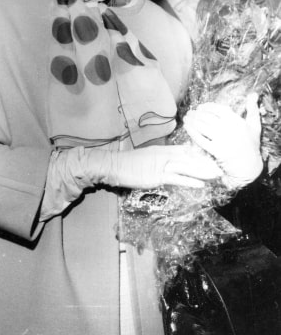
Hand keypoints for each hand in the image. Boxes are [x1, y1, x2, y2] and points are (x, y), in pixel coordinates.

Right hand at [82, 143, 221, 189]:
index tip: (211, 158)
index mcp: (162, 150)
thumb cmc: (129, 163)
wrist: (115, 165)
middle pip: (189, 158)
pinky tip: (201, 185)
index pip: (185, 150)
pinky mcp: (158, 176)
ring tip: (216, 175)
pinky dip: (190, 181)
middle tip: (220, 166)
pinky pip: (177, 179)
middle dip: (205, 163)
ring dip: (202, 171)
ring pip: (187, 167)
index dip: (199, 154)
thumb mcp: (147, 157)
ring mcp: (161, 165)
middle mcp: (164, 155)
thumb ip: (159, 159)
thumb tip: (170, 163)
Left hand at [183, 93, 262, 188]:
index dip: (206, 107)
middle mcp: (228, 128)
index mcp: (236, 120)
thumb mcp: (255, 125)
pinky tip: (186, 127)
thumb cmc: (251, 145)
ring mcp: (221, 139)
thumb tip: (253, 93)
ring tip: (186, 118)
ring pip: (201, 126)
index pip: (217, 109)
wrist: (249, 167)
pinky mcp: (215, 150)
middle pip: (206, 117)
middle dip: (196, 113)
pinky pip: (200, 138)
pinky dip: (191, 131)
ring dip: (191, 120)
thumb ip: (253, 109)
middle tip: (190, 113)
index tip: (200, 107)